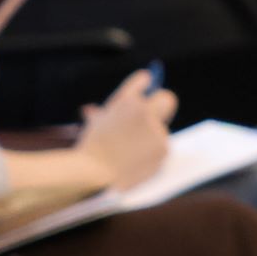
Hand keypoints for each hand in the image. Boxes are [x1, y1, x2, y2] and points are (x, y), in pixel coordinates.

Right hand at [74, 69, 179, 190]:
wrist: (93, 175)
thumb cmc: (90, 149)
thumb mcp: (97, 124)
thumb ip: (109, 111)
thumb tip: (105, 107)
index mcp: (127, 100)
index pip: (144, 79)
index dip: (144, 82)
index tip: (147, 83)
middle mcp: (145, 111)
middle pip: (166, 99)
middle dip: (162, 102)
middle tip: (155, 111)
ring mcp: (157, 130)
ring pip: (160, 129)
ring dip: (149, 136)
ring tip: (126, 152)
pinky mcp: (163, 149)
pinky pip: (159, 147)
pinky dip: (149, 153)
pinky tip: (133, 162)